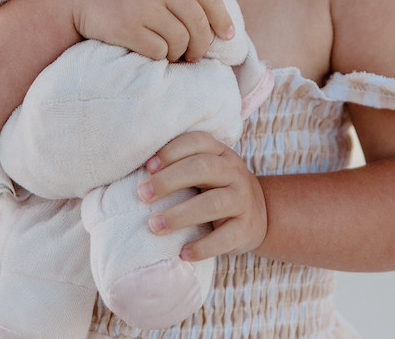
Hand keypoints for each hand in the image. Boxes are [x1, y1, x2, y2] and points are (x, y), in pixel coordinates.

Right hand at [45, 0, 233, 61]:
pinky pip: (159, 51)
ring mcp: (145, 5)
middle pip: (198, 23)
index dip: (221, 18)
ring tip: (171, 55)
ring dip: (178, 53)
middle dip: (201, 45)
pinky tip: (152, 54)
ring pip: (180, 41)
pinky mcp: (129, 27)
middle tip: (195, 56)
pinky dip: (159, 57)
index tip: (227, 35)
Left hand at [137, 131, 266, 260]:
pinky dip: (203, 246)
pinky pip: (226, 237)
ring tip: (154, 226)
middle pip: (203, 168)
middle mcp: (234, 172)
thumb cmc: (216, 189)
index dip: (172, 152)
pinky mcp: (246, 228)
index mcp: (220, 153)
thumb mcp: (205, 172)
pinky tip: (183, 253)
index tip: (147, 167)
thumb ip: (180, 166)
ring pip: (213, 203)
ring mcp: (243, 200)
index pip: (197, 142)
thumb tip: (136, 173)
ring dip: (180, 215)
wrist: (259, 214)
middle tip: (142, 195)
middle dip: (169, 180)